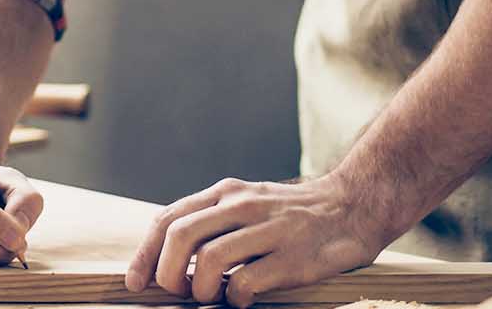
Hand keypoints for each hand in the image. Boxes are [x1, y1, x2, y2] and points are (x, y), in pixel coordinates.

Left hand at [124, 175, 387, 306]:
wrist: (355, 207)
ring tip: (213, 297)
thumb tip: (168, 257)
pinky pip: (245, 284)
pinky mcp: (292, 258)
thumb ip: (213, 221)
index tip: (137, 281)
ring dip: (201, 290)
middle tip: (178, 293)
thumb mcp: (249, 203)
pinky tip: (244, 299)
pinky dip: (234, 300)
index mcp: (227, 192)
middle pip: (181, 237)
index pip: (169, 219)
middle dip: (168, 274)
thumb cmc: (294, 214)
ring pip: (209, 261)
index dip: (145, 254)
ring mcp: (269, 230)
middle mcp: (243, 205)